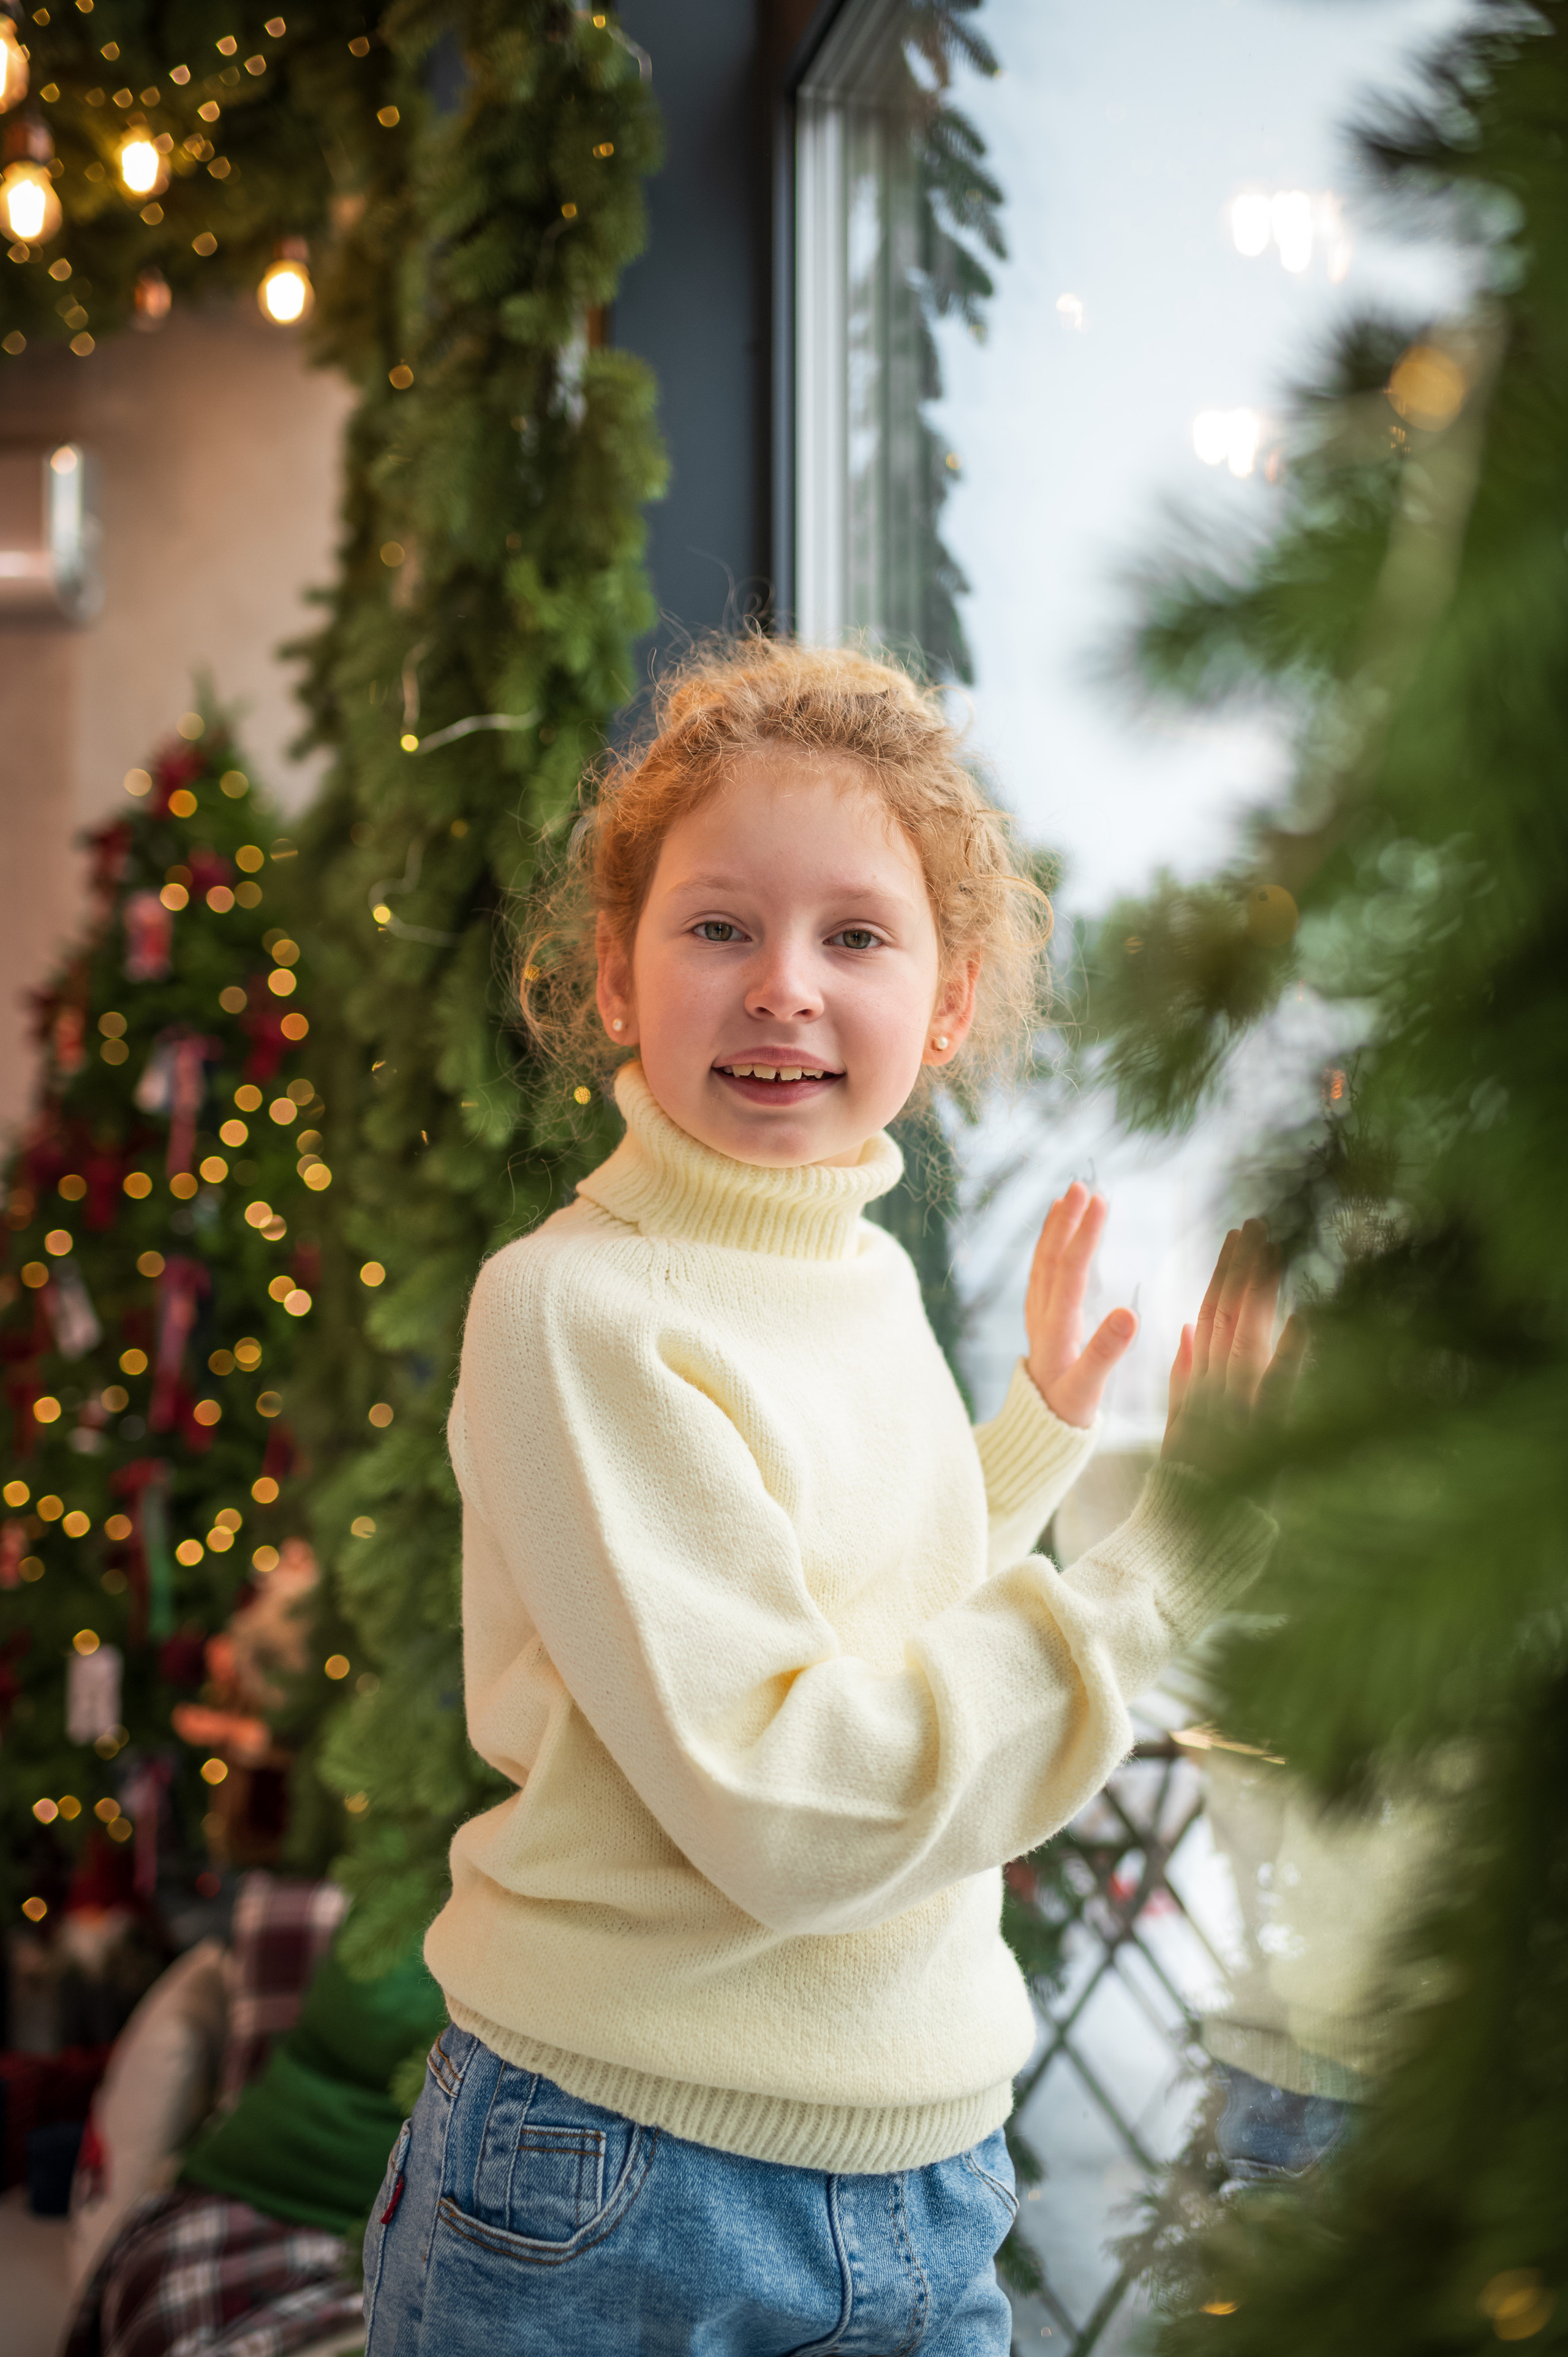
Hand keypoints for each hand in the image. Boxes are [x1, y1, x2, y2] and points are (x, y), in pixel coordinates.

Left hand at [1025, 1182, 1137, 1429]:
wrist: (1038, 1432)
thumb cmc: (1068, 1414)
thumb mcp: (1088, 1390)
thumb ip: (1106, 1352)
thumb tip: (1130, 1313)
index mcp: (1054, 1330)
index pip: (1069, 1272)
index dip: (1084, 1236)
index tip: (1100, 1202)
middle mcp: (1040, 1317)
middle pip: (1051, 1260)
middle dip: (1066, 1221)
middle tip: (1083, 1185)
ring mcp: (1037, 1316)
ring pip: (1042, 1263)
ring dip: (1055, 1229)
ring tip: (1067, 1196)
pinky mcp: (1039, 1320)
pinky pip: (1041, 1273)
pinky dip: (1049, 1247)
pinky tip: (1057, 1231)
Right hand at [1162, 1218, 1306, 1479]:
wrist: (1184, 1535)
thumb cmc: (1186, 1485)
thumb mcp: (1178, 1424)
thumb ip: (1183, 1374)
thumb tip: (1188, 1326)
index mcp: (1201, 1381)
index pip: (1213, 1314)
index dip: (1224, 1273)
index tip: (1237, 1235)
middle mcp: (1218, 1386)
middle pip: (1230, 1314)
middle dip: (1244, 1267)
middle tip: (1257, 1223)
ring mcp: (1239, 1405)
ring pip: (1249, 1334)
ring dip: (1262, 1290)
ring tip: (1273, 1248)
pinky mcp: (1265, 1432)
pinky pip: (1280, 1386)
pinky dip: (1292, 1352)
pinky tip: (1303, 1316)